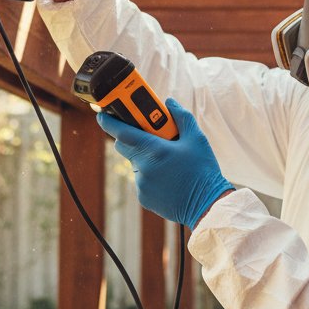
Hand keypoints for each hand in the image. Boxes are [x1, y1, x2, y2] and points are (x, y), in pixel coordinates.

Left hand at [97, 98, 233, 228]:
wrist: (207, 205)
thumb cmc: (203, 170)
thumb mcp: (196, 138)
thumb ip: (180, 116)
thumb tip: (168, 102)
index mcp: (154, 150)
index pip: (122, 132)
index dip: (109, 121)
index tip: (102, 113)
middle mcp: (143, 167)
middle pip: (124, 146)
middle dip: (132, 138)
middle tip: (149, 135)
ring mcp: (141, 184)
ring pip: (135, 163)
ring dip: (144, 158)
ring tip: (167, 161)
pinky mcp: (143, 197)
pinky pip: (141, 179)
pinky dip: (149, 174)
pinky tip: (167, 177)